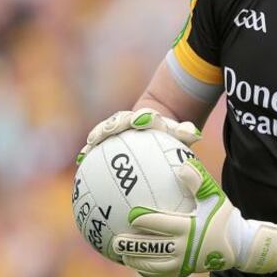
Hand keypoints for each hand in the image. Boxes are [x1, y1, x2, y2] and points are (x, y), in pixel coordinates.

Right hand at [76, 108, 200, 163]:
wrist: (153, 123)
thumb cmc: (169, 132)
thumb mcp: (179, 132)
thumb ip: (185, 131)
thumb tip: (195, 134)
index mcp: (147, 117)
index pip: (145, 116)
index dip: (142, 117)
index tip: (139, 120)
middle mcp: (129, 120)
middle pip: (119, 120)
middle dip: (112, 125)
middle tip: (107, 132)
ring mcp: (117, 127)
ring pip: (105, 130)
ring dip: (97, 136)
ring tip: (88, 147)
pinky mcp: (108, 136)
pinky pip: (98, 143)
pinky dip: (89, 150)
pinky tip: (81, 160)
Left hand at [112, 158, 276, 276]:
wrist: (238, 245)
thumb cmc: (223, 217)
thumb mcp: (215, 196)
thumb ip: (199, 181)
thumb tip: (183, 165)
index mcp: (190, 228)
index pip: (162, 225)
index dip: (145, 221)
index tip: (131, 216)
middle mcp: (185, 248)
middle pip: (153, 248)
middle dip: (133, 246)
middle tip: (116, 241)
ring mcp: (184, 263)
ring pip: (155, 265)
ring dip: (137, 261)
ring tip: (121, 255)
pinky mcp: (184, 272)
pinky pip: (162, 274)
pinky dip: (148, 271)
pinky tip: (137, 265)